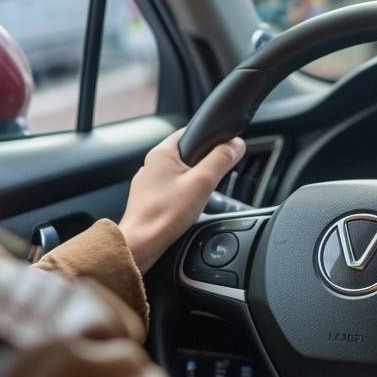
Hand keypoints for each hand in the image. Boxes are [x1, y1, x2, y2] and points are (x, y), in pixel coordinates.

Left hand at [118, 130, 245, 273]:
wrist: (141, 244)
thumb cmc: (165, 213)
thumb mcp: (202, 182)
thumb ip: (221, 160)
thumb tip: (236, 144)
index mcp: (162, 153)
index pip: (189, 132)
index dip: (209, 137)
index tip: (223, 148)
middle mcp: (151, 165)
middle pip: (185, 154)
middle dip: (203, 163)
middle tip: (214, 177)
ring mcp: (147, 183)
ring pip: (178, 173)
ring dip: (192, 180)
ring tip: (201, 195)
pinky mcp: (147, 200)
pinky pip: (170, 190)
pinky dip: (181, 195)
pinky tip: (187, 207)